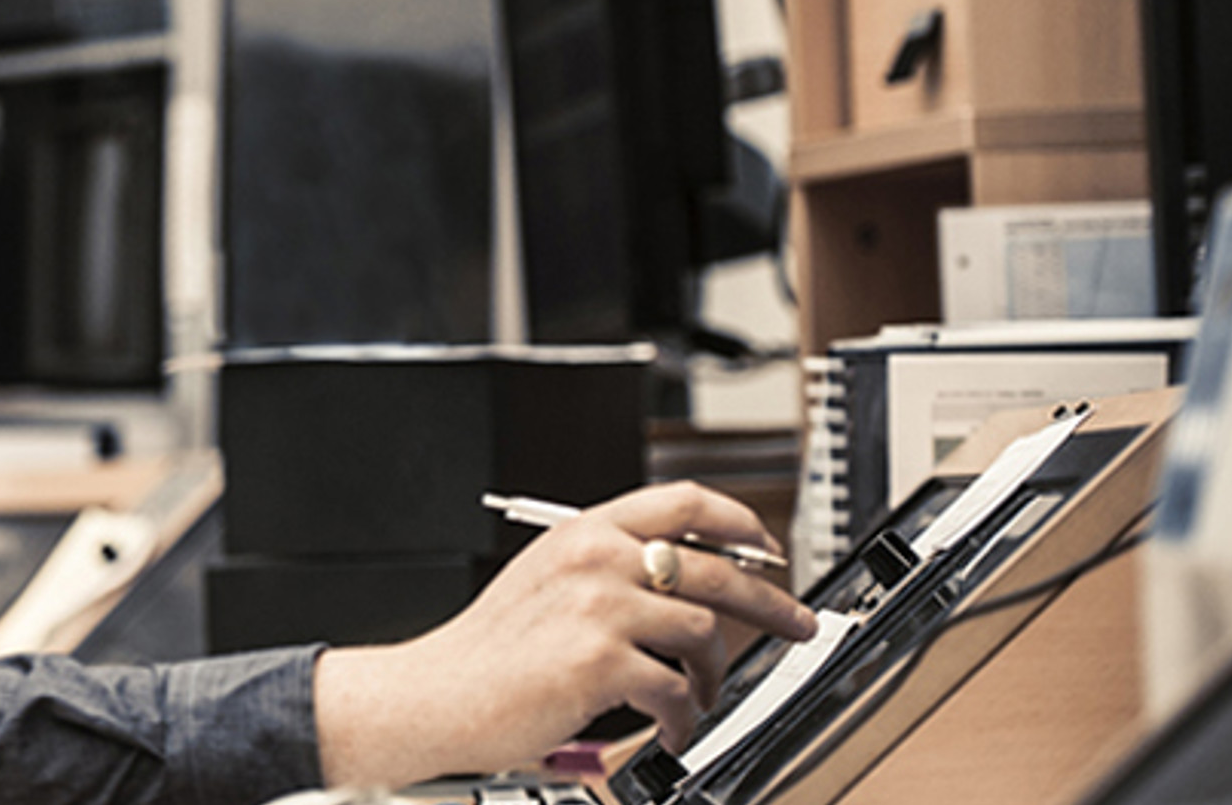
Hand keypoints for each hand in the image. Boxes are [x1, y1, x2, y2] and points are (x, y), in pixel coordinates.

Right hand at [310, 481, 819, 790]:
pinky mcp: (601, 662)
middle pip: (714, 567)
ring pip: (704, 632)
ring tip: (700, 697)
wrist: (436, 693)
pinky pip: (675, 692)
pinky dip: (680, 719)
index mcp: (583, 531)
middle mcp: (595, 559)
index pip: (683, 502)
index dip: (741, 523)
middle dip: (770, 603)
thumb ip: (606, 568)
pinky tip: (667, 729)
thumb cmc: (486, 651)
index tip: (768, 550)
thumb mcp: (545, 580)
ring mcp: (599, 608)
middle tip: (796, 624)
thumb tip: (681, 584)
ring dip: (715, 675)